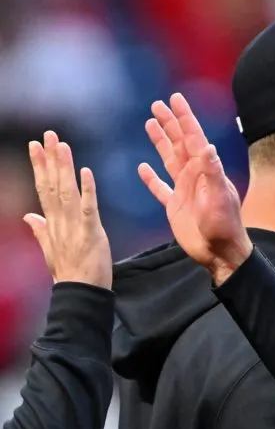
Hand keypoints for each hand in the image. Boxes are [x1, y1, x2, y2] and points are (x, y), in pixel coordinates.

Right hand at [24, 131, 111, 288]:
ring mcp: (74, 226)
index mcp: (52, 223)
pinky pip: (88, 207)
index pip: (43, 188)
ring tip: (61, 145)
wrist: (80, 293)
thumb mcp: (50, 249)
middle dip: (49, 159)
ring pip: (67, 191)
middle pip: (52, 184)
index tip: (35, 146)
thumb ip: (40, 230)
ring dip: (64, 167)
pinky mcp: (91, 232)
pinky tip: (86, 171)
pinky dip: (87, 189)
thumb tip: (28, 216)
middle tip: (47, 135)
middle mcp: (59, 221)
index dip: (39, 167)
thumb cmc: (69, 272)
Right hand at [138, 93, 251, 283]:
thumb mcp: (219, 198)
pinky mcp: (175, 206)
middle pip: (180, 143)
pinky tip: (142, 168)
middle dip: (170, 123)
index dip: (184, 118)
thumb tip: (208, 146)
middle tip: (157, 104)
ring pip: (169, 159)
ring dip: (160, 142)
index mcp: (206, 170)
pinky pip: (160, 188)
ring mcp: (184, 190)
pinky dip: (151, 178)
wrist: (220, 252)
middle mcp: (195, 175)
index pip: (193, 138)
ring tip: (150, 124)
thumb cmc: (224, 226)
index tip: (175, 98)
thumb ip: (212, 173)